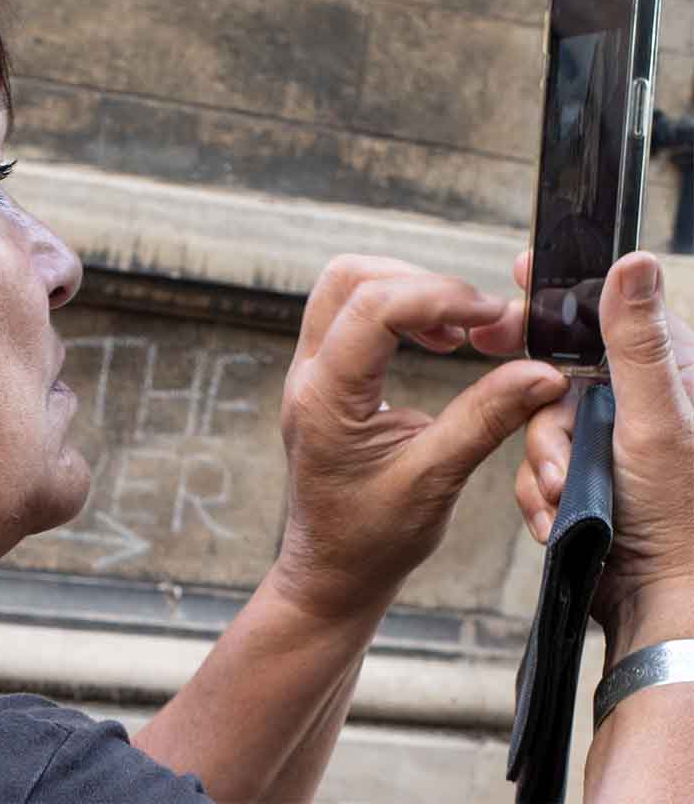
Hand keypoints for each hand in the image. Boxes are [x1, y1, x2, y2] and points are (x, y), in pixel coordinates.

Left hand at [273, 255, 569, 617]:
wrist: (331, 571)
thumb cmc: (371, 538)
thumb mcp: (436, 479)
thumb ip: (486, 418)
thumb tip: (542, 372)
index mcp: (326, 398)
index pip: (373, 308)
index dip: (439, 296)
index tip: (493, 315)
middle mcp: (307, 376)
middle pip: (349, 279)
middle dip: (420, 283)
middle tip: (477, 319)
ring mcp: (310, 374)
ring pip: (347, 289)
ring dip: (409, 293)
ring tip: (461, 331)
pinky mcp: (326, 379)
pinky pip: (352, 317)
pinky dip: (399, 313)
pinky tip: (439, 341)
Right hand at [508, 251, 693, 626]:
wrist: (661, 603)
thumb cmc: (682, 517)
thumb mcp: (656, 419)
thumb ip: (636, 342)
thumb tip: (634, 261)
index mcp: (673, 376)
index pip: (613, 311)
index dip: (567, 296)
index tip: (526, 274)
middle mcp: (641, 405)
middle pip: (560, 373)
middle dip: (546, 415)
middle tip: (547, 437)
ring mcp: (609, 444)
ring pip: (541, 424)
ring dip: (544, 465)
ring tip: (565, 496)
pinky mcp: (584, 479)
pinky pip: (537, 467)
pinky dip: (541, 493)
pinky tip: (561, 515)